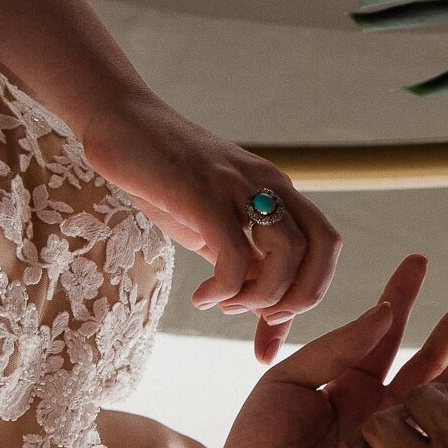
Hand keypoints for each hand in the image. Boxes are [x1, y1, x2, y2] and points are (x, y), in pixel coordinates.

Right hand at [82, 95, 341, 362]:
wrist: (121, 126)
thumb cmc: (165, 182)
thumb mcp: (212, 228)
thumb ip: (244, 265)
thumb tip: (266, 315)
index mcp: (278, 190)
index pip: (326, 243)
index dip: (312, 290)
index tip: (271, 321)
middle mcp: (269, 183)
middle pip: (323, 246)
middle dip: (301, 297)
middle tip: (261, 318)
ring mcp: (238, 185)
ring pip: (286, 251)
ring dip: (260, 296)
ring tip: (223, 304)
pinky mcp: (203, 192)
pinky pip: (234, 252)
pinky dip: (224, 288)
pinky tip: (202, 297)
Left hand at [171, 256, 447, 447]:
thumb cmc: (258, 441)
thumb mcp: (289, 378)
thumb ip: (337, 346)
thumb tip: (384, 311)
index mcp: (349, 379)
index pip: (385, 329)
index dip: (402, 294)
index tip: (420, 259)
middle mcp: (378, 404)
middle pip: (431, 352)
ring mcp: (395, 434)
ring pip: (447, 385)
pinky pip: (446, 432)